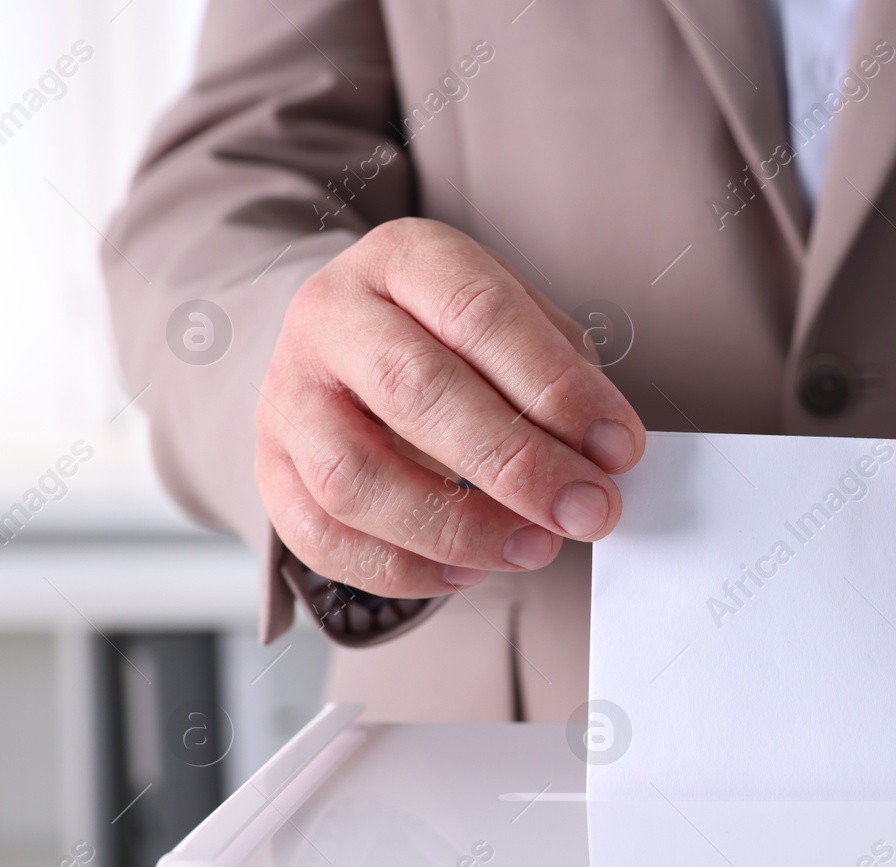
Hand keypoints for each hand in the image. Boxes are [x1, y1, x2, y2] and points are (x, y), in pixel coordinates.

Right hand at [256, 218, 643, 595]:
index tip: (618, 448)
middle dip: (517, 464)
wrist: (349, 341)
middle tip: (588, 509)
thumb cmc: (452, 334)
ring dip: (458, 528)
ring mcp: (288, 395)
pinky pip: (322, 537)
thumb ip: (562, 373)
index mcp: (403, 259)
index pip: (480, 316)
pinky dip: (403, 569)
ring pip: (356, 477)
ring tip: (535, 547)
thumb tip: (605, 451)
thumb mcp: (515, 318)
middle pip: (416, 392)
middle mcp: (330, 317)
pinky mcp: (269, 468)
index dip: (556, 388)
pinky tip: (468, 571)